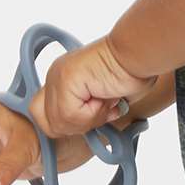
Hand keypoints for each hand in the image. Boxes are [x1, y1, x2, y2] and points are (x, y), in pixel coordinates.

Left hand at [26, 34, 157, 139]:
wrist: (138, 55)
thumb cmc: (130, 74)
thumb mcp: (101, 103)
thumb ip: (83, 114)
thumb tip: (78, 129)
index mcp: (61, 79)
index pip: (45, 117)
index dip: (68, 126)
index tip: (93, 118)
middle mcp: (55, 76)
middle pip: (49, 124)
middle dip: (77, 126)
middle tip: (101, 111)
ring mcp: (58, 76)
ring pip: (60, 123)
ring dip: (90, 119)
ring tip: (107, 101)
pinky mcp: (66, 79)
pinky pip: (70, 114)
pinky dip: (93, 113)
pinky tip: (106, 96)